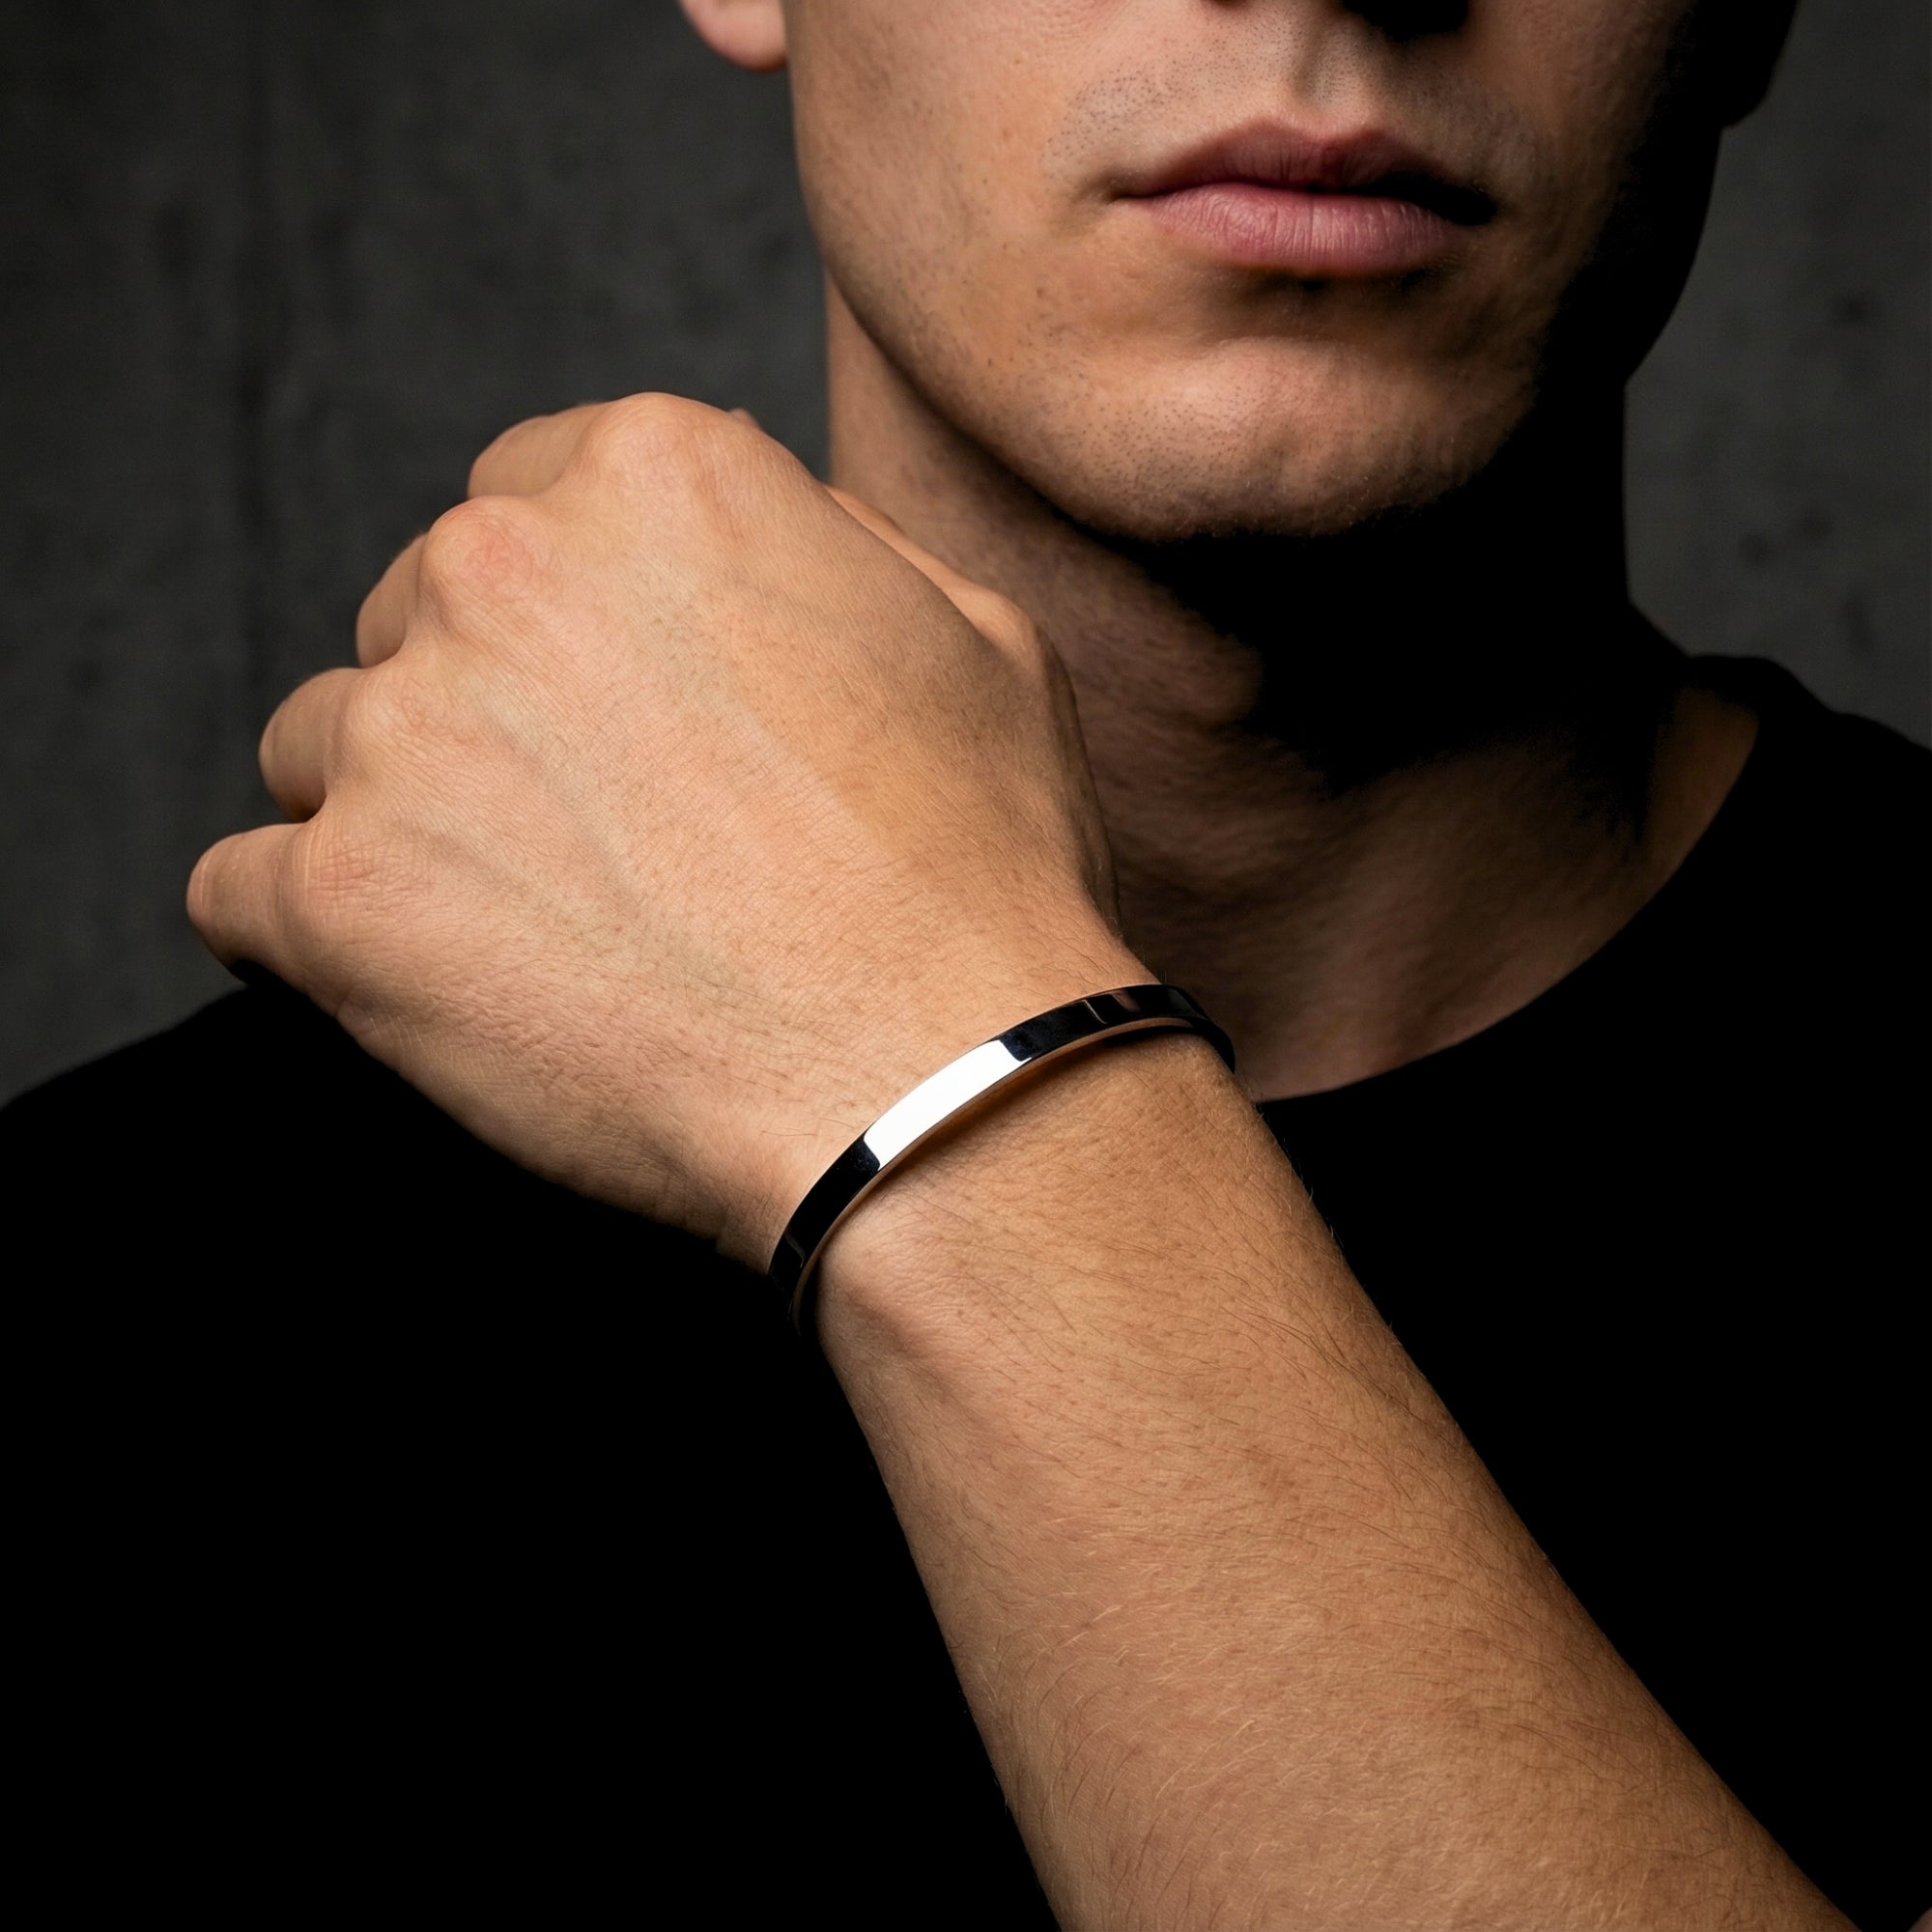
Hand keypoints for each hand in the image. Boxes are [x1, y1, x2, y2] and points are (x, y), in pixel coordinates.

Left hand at [188, 396, 1139, 1263]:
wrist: (932, 1078)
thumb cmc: (973, 870)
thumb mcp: (971, 635)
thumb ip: (824, 540)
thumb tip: (747, 497)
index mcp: (652, 474)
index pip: (525, 500)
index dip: (570, 618)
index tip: (613, 712)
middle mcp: (500, 565)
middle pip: (414, 618)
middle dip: (484, 713)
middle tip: (597, 838)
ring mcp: (404, 730)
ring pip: (323, 749)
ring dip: (402, 820)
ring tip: (533, 927)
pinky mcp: (340, 898)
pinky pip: (242, 889)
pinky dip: (311, 935)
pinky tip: (422, 981)